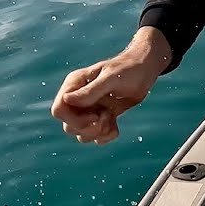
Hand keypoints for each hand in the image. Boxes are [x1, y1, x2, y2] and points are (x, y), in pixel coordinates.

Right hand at [50, 27, 171, 144]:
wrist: (145, 71)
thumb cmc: (128, 69)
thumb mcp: (111, 79)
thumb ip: (90, 91)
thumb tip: (66, 99)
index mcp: (75, 84)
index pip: (59, 110)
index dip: (74, 119)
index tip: (95, 115)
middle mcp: (78, 98)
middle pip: (69, 126)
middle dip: (88, 128)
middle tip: (106, 118)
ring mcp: (89, 109)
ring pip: (80, 134)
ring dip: (97, 133)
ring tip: (111, 119)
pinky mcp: (100, 117)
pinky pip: (95, 137)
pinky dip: (105, 137)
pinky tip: (116, 127)